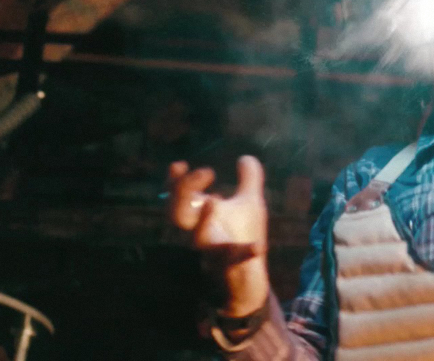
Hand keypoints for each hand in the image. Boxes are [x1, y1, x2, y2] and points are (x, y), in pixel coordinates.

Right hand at [168, 156, 269, 315]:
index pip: (179, 197)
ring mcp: (214, 250)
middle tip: (206, 171)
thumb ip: (249, 179)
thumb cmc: (243, 236)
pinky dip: (246, 253)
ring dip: (203, 220)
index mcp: (203, 216)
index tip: (179, 164)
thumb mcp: (249, 204)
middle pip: (178, 214)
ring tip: (213, 200)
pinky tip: (258, 247)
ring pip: (198, 239)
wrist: (248, 277)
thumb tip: (246, 157)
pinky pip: (235, 261)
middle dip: (184, 192)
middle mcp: (201, 232)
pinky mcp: (232, 267)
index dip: (174, 181)